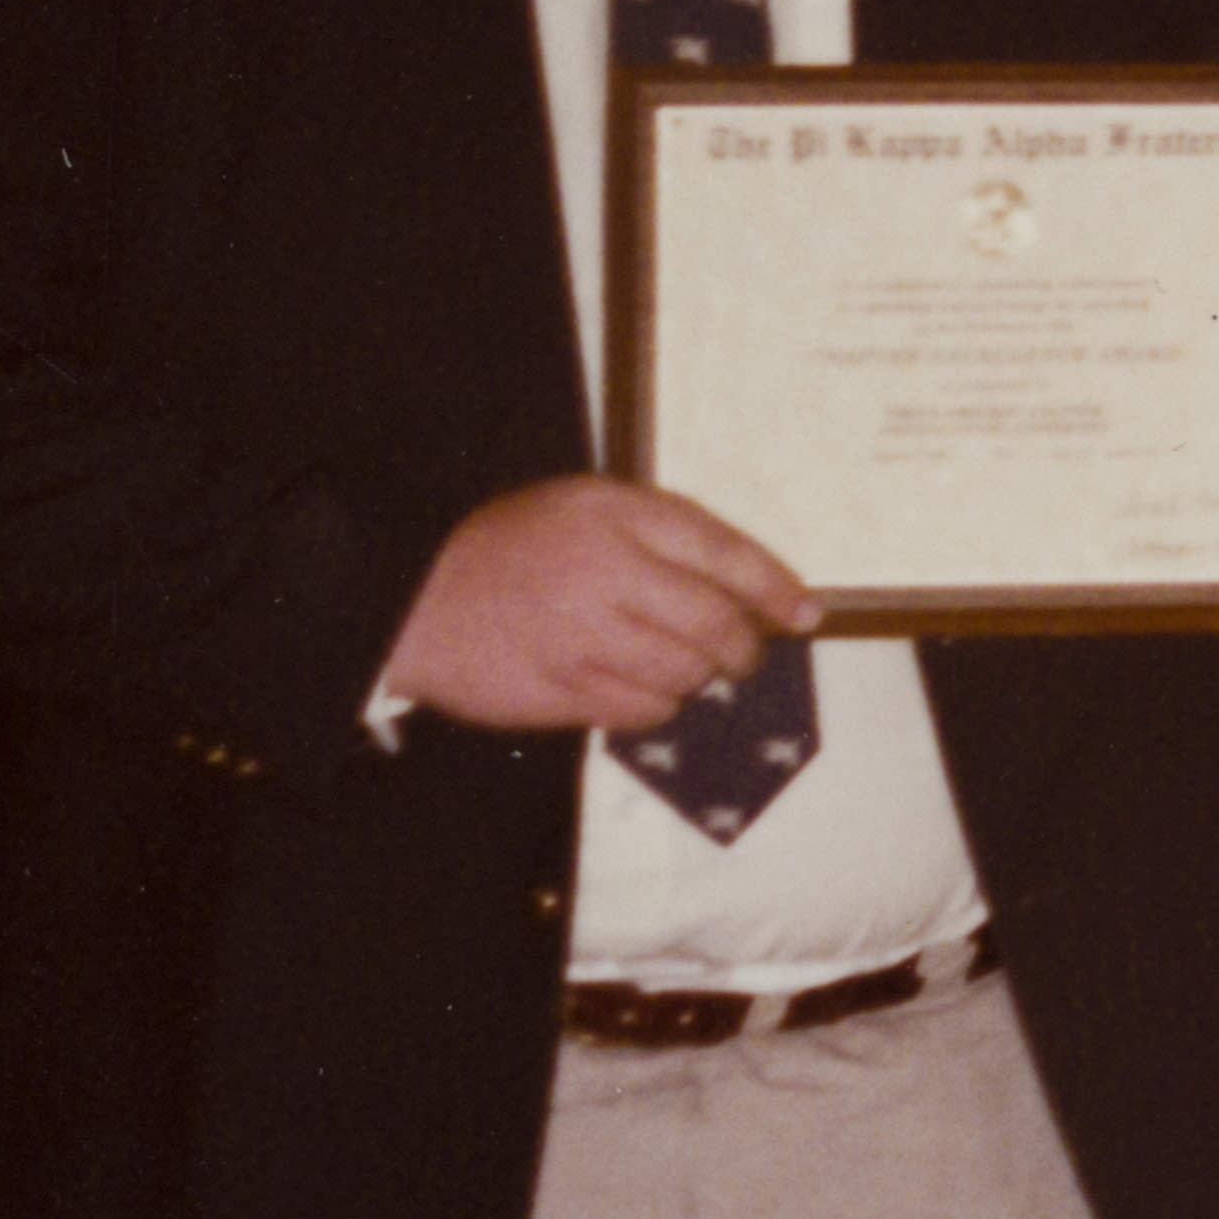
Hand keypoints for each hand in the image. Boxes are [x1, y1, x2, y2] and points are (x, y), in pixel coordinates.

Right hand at [379, 475, 816, 729]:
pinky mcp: (556, 693)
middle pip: (714, 623)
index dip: (775, 587)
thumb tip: (744, 582)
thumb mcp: (586, 506)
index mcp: (615, 516)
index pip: (723, 553)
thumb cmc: (511, 546)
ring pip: (684, 674)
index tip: (806, 612)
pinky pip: (639, 712)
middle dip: (745, 646)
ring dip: (701, 677)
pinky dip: (657, 706)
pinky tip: (645, 690)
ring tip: (690, 669)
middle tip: (746, 653)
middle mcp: (603, 575)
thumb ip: (660, 531)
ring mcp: (579, 639)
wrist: (412, 597)